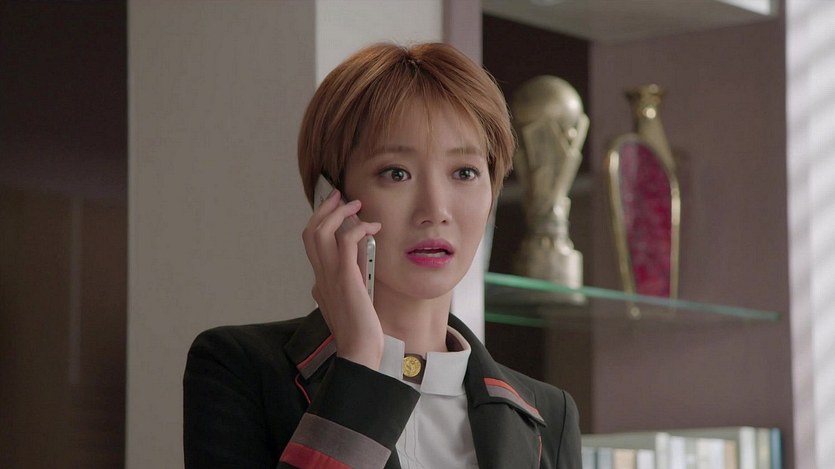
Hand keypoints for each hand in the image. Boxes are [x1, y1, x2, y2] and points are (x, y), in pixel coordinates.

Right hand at [302, 189, 383, 369]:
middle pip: (310, 232)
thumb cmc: (359, 333)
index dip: (321, 222)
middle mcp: (320, 276)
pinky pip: (346, 242)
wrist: (359, 351)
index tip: (335, 208)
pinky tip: (372, 228)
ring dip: (338, 213)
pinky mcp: (346, 278)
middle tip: (340, 196)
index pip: (311, 244)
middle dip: (324, 209)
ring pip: (320, 232)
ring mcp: (330, 277)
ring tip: (356, 205)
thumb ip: (342, 289)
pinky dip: (358, 229)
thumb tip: (347, 275)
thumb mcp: (347, 307)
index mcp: (320, 282)